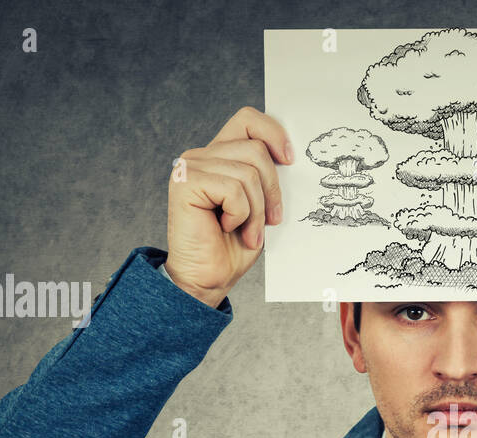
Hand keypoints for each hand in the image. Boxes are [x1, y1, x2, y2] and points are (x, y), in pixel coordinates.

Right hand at [165, 107, 292, 308]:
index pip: (248, 120)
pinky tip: (226, 227)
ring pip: (248, 172)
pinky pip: (233, 189)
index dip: (273, 133)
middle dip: (272, 190)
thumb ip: (266, 176)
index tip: (290, 161)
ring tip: (247, 231)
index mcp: (220, 155)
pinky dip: (240, 215)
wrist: (208, 279)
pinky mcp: (185, 182)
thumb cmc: (233, 246)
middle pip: (256, 148)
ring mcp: (191, 166)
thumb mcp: (260, 205)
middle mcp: (202, 155)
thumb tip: (291, 157)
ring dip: (257, 211)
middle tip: (270, 221)